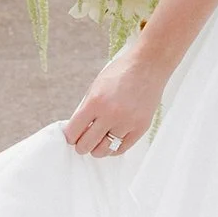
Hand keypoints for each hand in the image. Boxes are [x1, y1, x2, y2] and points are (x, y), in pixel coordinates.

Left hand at [65, 41, 165, 160]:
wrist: (148, 66)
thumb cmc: (120, 73)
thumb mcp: (96, 87)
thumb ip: (86, 109)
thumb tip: (77, 130)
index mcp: (95, 102)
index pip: (73, 132)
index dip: (70, 137)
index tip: (71, 137)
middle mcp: (111, 114)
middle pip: (87, 145)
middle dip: (81, 145)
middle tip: (82, 142)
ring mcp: (127, 123)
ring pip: (104, 150)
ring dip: (97, 149)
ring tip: (98, 142)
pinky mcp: (140, 127)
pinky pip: (122, 148)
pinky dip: (113, 148)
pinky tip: (111, 140)